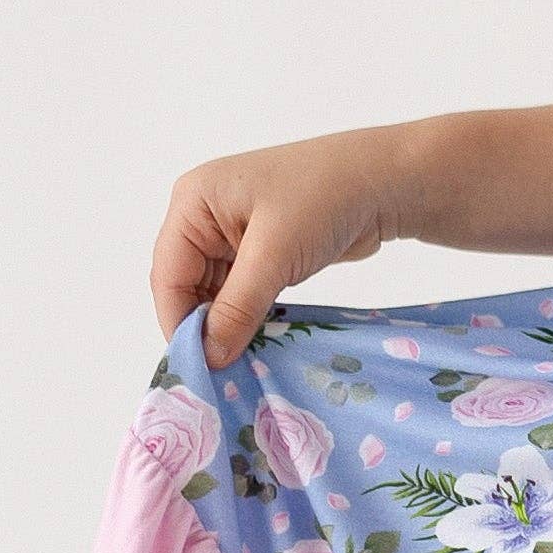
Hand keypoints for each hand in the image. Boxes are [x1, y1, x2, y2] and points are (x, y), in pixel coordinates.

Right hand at [152, 131, 411, 365]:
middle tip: (219, 371)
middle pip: (187, 285)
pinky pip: (240, 292)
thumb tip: (209, 357)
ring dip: (225, 324)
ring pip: (214, 293)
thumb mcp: (275, 254)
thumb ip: (237, 308)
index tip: (196, 366)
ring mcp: (232, 233)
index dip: (179, 322)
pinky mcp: (260, 250)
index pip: (168, 274)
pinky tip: (256, 341)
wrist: (384, 181)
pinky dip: (246, 316)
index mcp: (193, 202)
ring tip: (238, 361)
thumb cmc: (324, 197)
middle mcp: (205, 216)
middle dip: (202, 326)